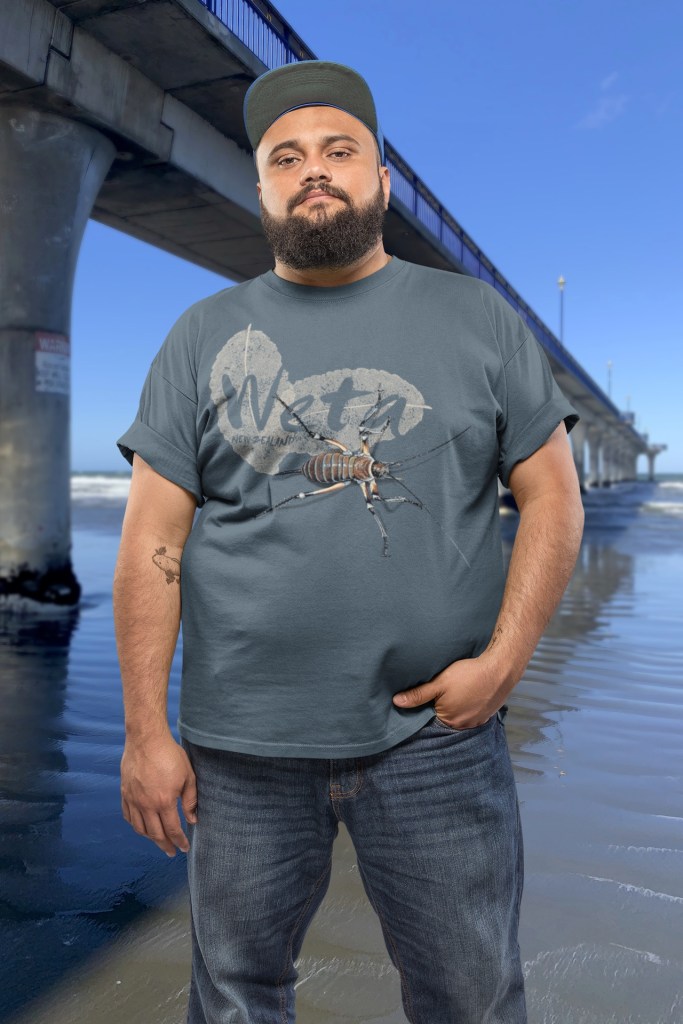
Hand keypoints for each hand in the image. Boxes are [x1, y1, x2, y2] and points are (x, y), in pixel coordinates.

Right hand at [121, 732, 196, 856]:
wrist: (146, 739)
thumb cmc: (169, 754)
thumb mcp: (188, 776)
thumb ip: (190, 800)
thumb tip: (192, 819)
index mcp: (163, 802)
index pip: (173, 829)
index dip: (179, 841)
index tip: (184, 848)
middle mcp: (146, 805)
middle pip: (155, 834)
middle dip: (165, 845)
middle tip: (171, 852)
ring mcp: (133, 799)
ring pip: (139, 828)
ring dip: (149, 838)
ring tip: (158, 841)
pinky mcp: (124, 792)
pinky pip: (127, 815)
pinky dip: (135, 825)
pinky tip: (141, 826)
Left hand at [392, 654, 506, 729]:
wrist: (500, 669)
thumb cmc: (468, 675)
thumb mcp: (439, 683)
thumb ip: (418, 694)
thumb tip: (397, 702)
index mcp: (449, 720)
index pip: (431, 718)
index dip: (427, 706)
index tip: (428, 696)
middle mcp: (463, 726)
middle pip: (446, 717)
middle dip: (442, 707)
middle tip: (444, 691)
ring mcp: (477, 721)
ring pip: (460, 715)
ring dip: (457, 706)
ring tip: (457, 692)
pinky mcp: (487, 714)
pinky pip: (473, 713)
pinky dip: (469, 705)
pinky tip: (469, 694)